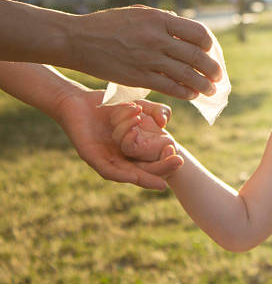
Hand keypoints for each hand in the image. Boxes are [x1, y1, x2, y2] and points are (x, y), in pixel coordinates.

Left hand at [55, 89, 182, 189]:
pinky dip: (122, 175)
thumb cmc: (108, 105)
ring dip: (144, 179)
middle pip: (142, 171)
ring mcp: (106, 159)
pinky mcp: (91, 157)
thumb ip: (155, 110)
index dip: (165, 160)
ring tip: (160, 183)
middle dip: (161, 172)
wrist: (78, 100)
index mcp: (131, 149)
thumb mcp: (138, 105)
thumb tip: (164, 122)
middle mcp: (120, 157)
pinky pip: (108, 170)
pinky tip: (133, 178)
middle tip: (178, 167)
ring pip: (127, 174)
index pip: (151, 159)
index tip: (180, 158)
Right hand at [68, 5, 221, 98]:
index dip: (209, 44)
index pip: (198, 32)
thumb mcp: (139, 13)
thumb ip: (164, 21)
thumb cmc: (109, 24)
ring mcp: (149, 59)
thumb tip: (188, 33)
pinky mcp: (140, 78)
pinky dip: (185, 92)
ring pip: (187, 75)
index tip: (211, 52)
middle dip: (212, 69)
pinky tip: (191, 94)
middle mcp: (157, 39)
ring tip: (210, 90)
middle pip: (197, 56)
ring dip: (203, 84)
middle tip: (218, 77)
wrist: (78, 40)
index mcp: (159, 19)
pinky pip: (171, 87)